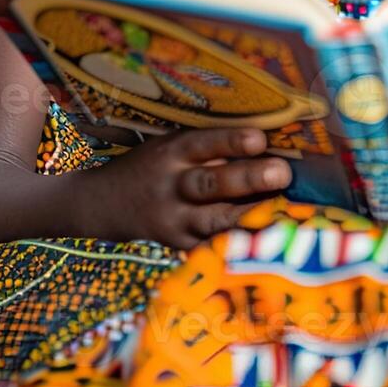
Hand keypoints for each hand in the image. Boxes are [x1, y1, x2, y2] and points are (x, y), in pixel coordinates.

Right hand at [91, 127, 291, 249]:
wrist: (104, 203)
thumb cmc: (156, 166)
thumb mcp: (172, 145)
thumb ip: (211, 146)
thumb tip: (271, 145)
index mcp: (171, 152)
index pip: (204, 144)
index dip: (231, 143)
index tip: (260, 140)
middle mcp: (171, 186)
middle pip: (210, 183)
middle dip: (249, 179)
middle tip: (282, 173)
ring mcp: (173, 220)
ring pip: (213, 221)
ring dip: (250, 217)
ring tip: (283, 214)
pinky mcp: (178, 245)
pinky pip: (211, 247)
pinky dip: (238, 245)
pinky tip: (267, 244)